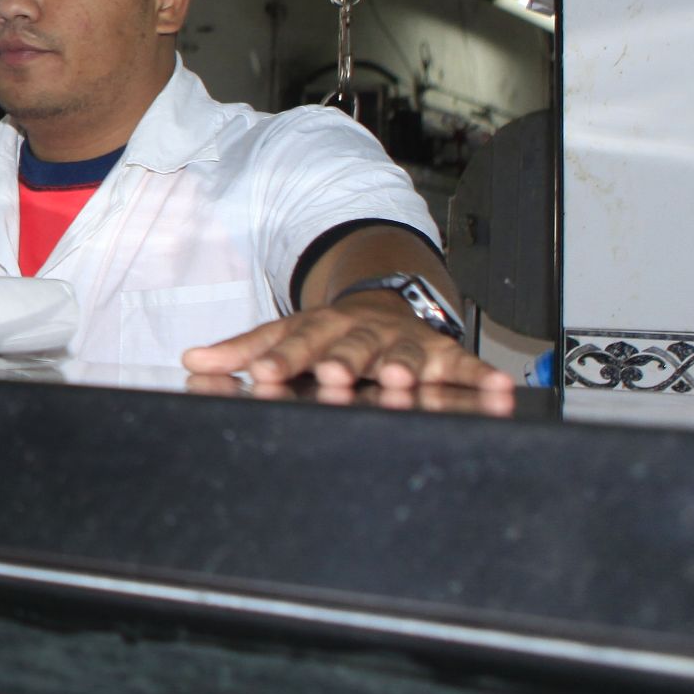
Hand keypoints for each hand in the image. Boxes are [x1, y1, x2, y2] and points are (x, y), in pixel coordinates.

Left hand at [182, 292, 514, 405]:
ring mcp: (405, 343)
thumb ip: (244, 350)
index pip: (294, 342)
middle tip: (335, 375)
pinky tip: (499, 391)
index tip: (264, 375)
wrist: (386, 301)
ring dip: (406, 366)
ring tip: (404, 378)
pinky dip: (483, 380)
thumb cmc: (329, 332)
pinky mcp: (443, 355)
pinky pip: (466, 368)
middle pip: (351, 348)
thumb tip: (194, 360)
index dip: (279, 359)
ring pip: (405, 355)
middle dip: (344, 362)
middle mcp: (363, 333)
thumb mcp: (284, 335)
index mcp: (320, 328)